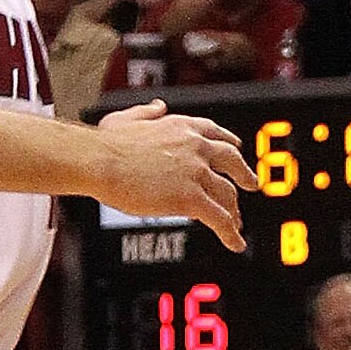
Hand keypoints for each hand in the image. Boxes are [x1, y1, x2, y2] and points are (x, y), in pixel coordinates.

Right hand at [89, 103, 254, 251]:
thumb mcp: (128, 118)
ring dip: (234, 210)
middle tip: (251, 184)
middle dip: (243, 174)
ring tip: (236, 223)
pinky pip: (219, 218)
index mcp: (182, 127)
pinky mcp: (191, 198)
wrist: (100, 161)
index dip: (229, 143)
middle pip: (232, 162)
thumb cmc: (107, 144)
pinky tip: (235, 243)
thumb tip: (158, 107)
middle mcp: (196, 147)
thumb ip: (147, 112)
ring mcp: (196, 173)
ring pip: (227, 194)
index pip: (215, 134)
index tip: (236, 148)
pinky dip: (230, 233)